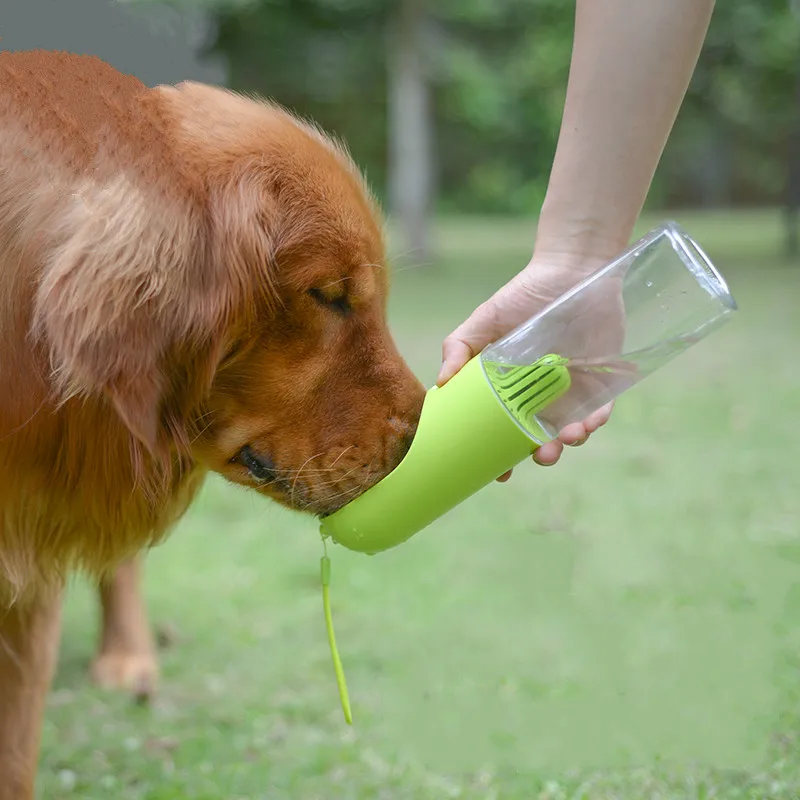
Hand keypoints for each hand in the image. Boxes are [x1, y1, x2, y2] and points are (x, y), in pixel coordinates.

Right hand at [438, 254, 621, 474]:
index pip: (505, 430)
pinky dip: (595, 422)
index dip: (501, 455)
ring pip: (570, 431)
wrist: (572, 270)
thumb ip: (459, 347)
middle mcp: (540, 396)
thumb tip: (440, 383)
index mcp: (512, 389)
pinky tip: (587, 424)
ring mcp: (572, 392)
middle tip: (539, 456)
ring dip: (568, 442)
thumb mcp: (485, 320)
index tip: (498, 473)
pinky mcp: (602, 383)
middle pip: (540, 438)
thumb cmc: (524, 295)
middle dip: (540, 455)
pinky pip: (600, 412)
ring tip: (564, 439)